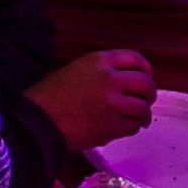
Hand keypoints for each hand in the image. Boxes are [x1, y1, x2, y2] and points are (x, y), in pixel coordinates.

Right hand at [29, 51, 158, 147]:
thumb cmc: (50, 97)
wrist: (38, 121)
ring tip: (136, 120)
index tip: (146, 78)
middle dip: (149, 94)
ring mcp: (113, 103)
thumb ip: (101, 72)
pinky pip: (132, 126)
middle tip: (144, 102)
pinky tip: (122, 128)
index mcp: (99, 61)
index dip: (146, 70)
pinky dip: (131, 128)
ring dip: (142, 115)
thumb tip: (126, 82)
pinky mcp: (112, 125)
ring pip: (142, 108)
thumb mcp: (75, 70)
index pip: (135, 59)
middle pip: (145, 83)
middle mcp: (110, 78)